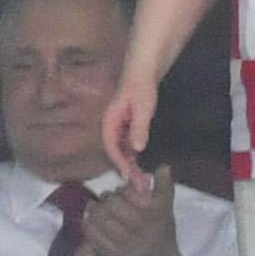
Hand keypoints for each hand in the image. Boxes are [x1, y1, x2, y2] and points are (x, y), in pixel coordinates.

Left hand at [82, 165, 180, 255]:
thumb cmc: (162, 238)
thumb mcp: (166, 214)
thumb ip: (163, 190)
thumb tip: (163, 166)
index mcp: (158, 217)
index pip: (133, 193)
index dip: (125, 189)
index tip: (124, 190)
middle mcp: (144, 231)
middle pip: (114, 204)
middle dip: (108, 198)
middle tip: (107, 199)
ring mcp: (128, 245)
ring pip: (101, 217)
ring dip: (95, 209)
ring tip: (96, 207)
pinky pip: (93, 234)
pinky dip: (88, 223)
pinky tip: (90, 220)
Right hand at [99, 72, 158, 191]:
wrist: (144, 68)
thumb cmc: (141, 85)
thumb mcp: (143, 107)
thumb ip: (139, 128)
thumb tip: (137, 150)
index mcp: (110, 122)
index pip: (112, 148)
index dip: (120, 164)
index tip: (130, 178)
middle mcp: (112, 125)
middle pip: (116, 152)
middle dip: (126, 169)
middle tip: (140, 186)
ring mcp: (120, 124)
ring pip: (122, 149)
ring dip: (130, 164)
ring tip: (141, 180)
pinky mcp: (128, 123)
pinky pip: (127, 143)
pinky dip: (133, 155)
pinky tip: (140, 163)